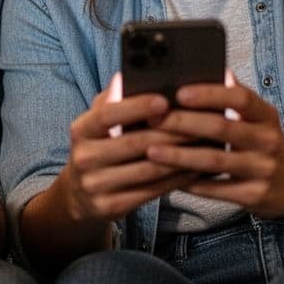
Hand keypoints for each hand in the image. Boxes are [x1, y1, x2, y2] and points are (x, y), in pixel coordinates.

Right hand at [50, 89, 194, 225]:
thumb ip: (113, 99)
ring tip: (204, 144)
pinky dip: (176, 179)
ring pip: (147, 170)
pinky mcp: (111, 207)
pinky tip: (194, 169)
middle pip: (133, 144)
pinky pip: (151, 191)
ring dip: (180, 157)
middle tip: (200, 122)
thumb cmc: (99, 146)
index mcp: (80, 130)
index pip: (107, 115)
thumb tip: (127, 76)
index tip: (164, 100)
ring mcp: (96, 185)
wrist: (79, 194)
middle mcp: (84, 158)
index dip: (136, 107)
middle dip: (170, 132)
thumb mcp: (98, 122)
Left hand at [145, 83, 283, 218]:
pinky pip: (217, 190)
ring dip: (180, 156)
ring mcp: (262, 170)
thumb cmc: (267, 144)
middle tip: (153, 119)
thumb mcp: (261, 118)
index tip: (180, 92)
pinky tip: (168, 178)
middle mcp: (267, 141)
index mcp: (266, 116)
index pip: (240, 99)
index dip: (210, 94)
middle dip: (184, 123)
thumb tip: (220, 69)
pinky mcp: (255, 196)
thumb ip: (238, 97)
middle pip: (222, 128)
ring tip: (151, 150)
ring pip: (215, 161)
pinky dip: (191, 183)